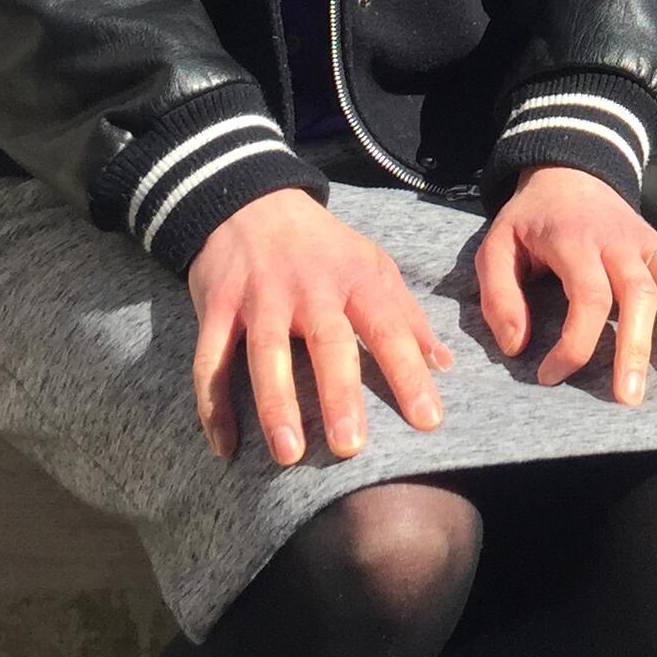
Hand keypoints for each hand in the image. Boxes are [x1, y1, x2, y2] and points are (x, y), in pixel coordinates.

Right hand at [188, 189, 454, 466]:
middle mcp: (309, 288)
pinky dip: (214, 404)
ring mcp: (259, 297)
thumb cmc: (322, 246)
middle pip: (327, 343)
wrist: (249, 202)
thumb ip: (406, 315)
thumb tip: (446, 364)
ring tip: (289, 453)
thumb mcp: (372, 264)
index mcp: (356, 278)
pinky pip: (210, 361)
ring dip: (276, 404)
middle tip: (350, 447)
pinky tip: (224, 447)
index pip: (389, 329)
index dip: (409, 374)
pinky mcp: (216, 307)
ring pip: (266, 354)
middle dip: (339, 394)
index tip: (428, 421)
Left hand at [474, 166, 656, 404]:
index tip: (551, 376)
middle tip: (629, 397)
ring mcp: (648, 243)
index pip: (587, 296)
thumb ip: (498, 294)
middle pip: (638, 293)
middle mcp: (618, 242)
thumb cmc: (531, 221)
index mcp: (576, 241)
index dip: (573, 342)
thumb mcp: (495, 246)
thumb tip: (517, 347)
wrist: (569, 173)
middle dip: (636, 347)